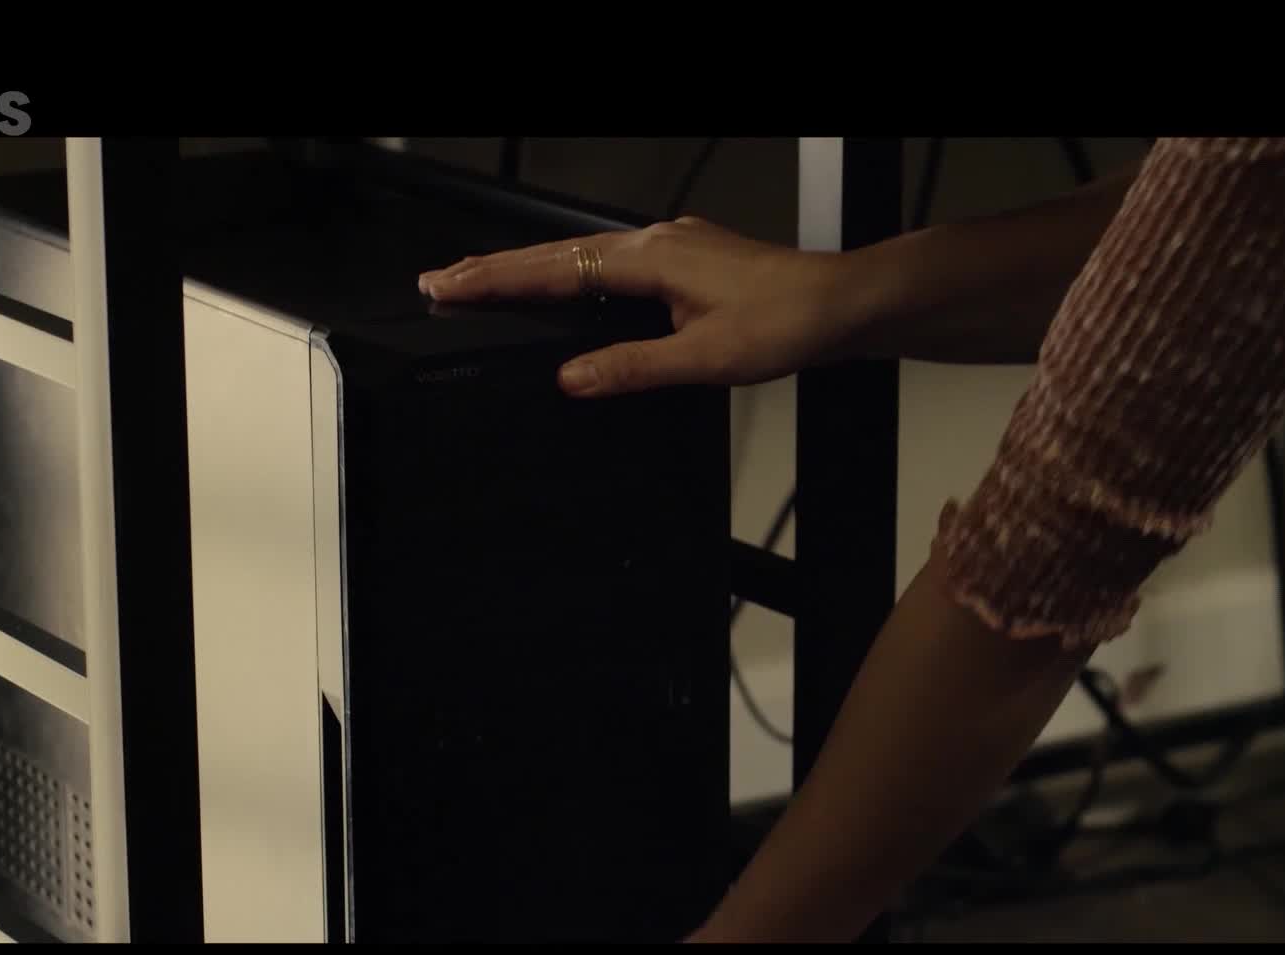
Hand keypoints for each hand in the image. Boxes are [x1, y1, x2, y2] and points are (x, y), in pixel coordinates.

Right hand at [418, 217, 858, 397]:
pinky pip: (611, 267)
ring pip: (582, 258)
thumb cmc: (789, 321)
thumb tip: (572, 380)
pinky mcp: (686, 265)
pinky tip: (568, 294)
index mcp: (651, 259)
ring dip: (531, 272)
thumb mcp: (705, 359)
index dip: (493, 280)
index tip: (445, 285)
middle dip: (495, 269)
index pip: (552, 271)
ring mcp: (672, 251)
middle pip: (557, 256)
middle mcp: (656, 245)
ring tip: (484, 284)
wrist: (844, 306)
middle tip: (441, 280)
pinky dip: (573, 278)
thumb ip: (631, 368)